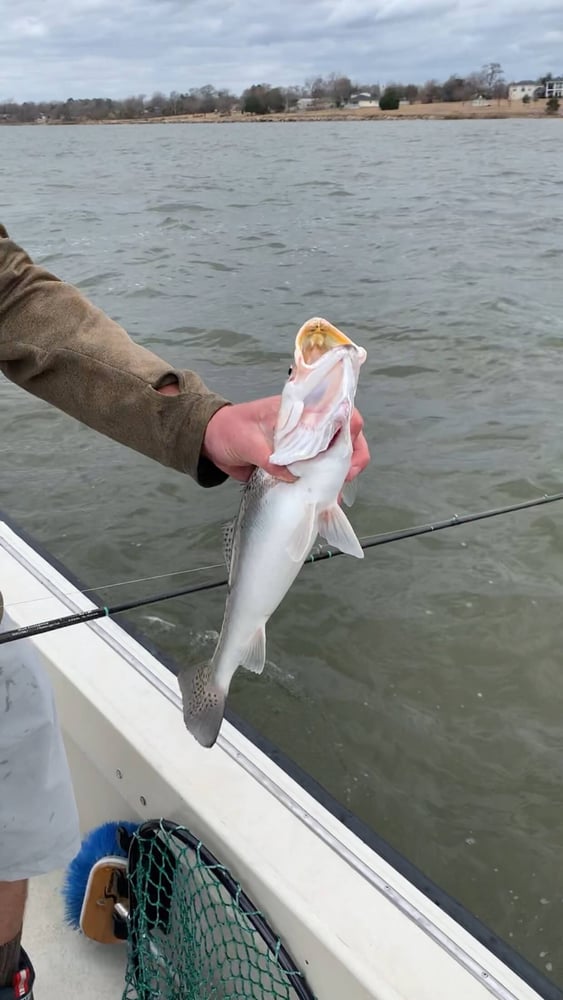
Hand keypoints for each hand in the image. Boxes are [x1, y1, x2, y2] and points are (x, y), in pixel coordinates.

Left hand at [202, 396, 369, 483]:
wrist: (211, 443)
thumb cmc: (228, 430)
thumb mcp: (246, 440)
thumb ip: (268, 455)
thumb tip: (289, 474)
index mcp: (300, 409)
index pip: (338, 411)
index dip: (350, 429)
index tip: (346, 451)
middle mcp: (308, 426)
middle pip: (346, 435)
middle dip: (352, 456)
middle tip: (345, 477)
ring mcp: (304, 446)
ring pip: (336, 456)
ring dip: (340, 474)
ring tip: (334, 492)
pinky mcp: (297, 464)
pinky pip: (318, 473)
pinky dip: (324, 486)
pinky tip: (322, 499)